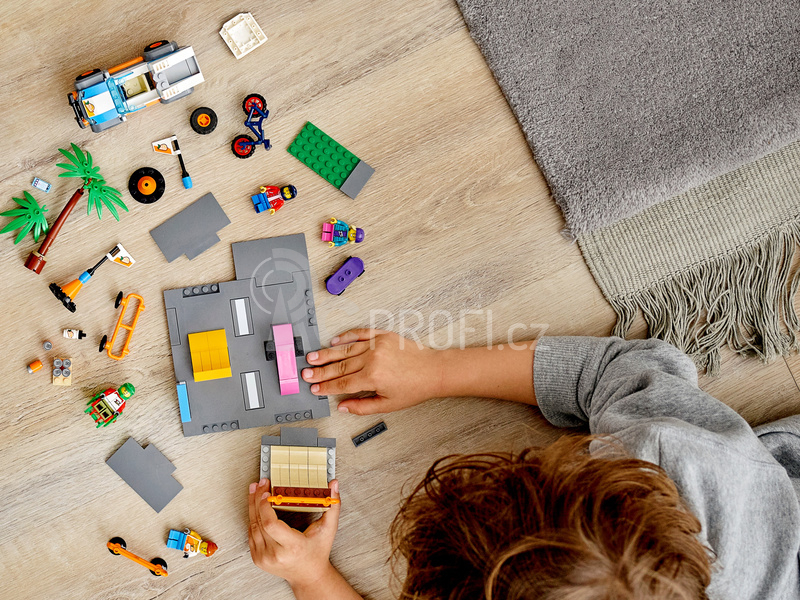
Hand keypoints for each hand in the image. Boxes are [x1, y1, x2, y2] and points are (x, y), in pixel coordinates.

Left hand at [248, 478, 339, 588]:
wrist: (308, 576)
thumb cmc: (318, 552)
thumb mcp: (329, 529)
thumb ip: (333, 505)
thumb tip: (334, 484)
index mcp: (292, 546)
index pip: (270, 524)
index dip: (265, 506)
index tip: (268, 492)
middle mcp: (275, 554)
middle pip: (259, 522)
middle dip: (257, 499)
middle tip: (259, 484)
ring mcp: (264, 558)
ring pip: (253, 526)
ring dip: (252, 506)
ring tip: (255, 491)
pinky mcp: (258, 559)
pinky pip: (251, 534)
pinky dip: (253, 519)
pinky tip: (256, 507)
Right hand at [302, 329, 441, 414]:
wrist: (433, 370)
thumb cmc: (414, 388)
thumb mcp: (388, 405)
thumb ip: (362, 406)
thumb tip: (343, 407)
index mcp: (373, 377)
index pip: (342, 383)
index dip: (326, 387)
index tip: (314, 388)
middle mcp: (372, 359)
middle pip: (339, 366)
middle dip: (321, 371)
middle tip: (305, 373)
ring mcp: (377, 345)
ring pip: (346, 350)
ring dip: (327, 354)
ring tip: (312, 357)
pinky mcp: (383, 335)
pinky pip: (361, 334)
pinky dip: (346, 336)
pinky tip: (334, 341)